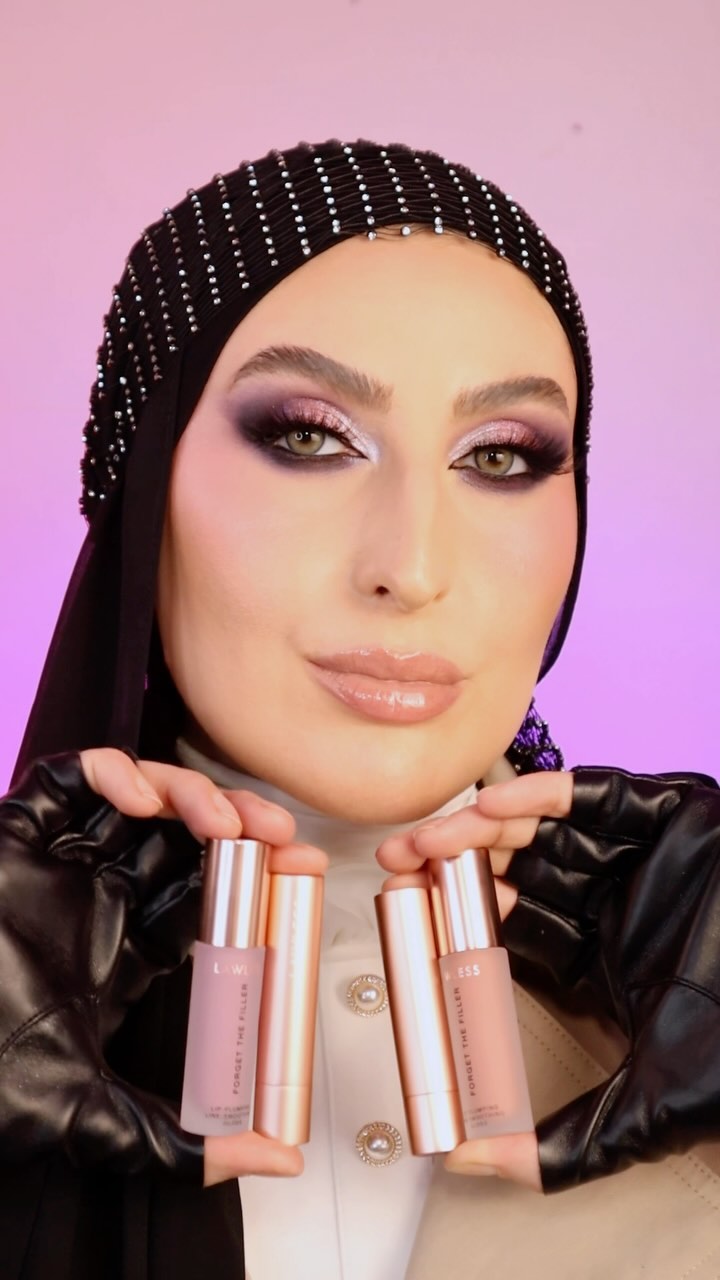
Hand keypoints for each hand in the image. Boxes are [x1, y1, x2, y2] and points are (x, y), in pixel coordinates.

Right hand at [0, 749, 326, 1185]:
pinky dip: (111, 770)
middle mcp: (100, 898)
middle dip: (237, 824)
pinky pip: (68, 778)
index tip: (301, 868)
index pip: (208, 898)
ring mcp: (61, 861)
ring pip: (141, 799)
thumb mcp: (97, 1117)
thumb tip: (275, 1160)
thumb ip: (184, 1144)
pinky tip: (139, 796)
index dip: (258, 878)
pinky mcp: (17, 832)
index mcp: (127, 950)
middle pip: (185, 839)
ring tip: (221, 818)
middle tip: (276, 832)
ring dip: (189, 793)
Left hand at [377, 766, 719, 1192]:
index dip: (450, 914)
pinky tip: (496, 807)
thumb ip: (561, 1146)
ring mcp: (637, 854)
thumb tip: (470, 1160)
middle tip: (399, 859)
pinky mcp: (670, 812)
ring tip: (432, 834)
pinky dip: (541, 793)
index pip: (507, 926)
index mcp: (597, 957)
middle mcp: (611, 900)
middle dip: (451, 860)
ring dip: (482, 825)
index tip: (402, 909)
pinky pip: (593, 792)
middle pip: (513, 868)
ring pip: (542, 827)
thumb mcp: (642, 1109)